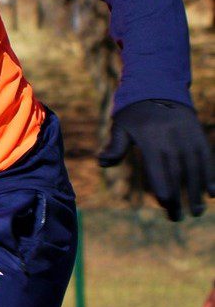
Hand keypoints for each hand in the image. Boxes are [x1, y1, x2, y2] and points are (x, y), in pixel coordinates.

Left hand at [97, 99, 213, 220]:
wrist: (159, 88)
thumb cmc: (134, 112)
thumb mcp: (121, 125)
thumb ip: (115, 145)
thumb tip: (102, 163)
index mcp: (151, 139)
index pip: (158, 168)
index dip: (163, 187)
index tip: (165, 204)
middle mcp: (172, 139)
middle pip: (177, 173)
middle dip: (179, 198)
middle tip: (177, 218)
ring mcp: (188, 138)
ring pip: (195, 169)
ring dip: (197, 192)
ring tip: (196, 212)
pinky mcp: (199, 137)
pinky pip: (207, 159)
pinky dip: (211, 176)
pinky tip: (213, 193)